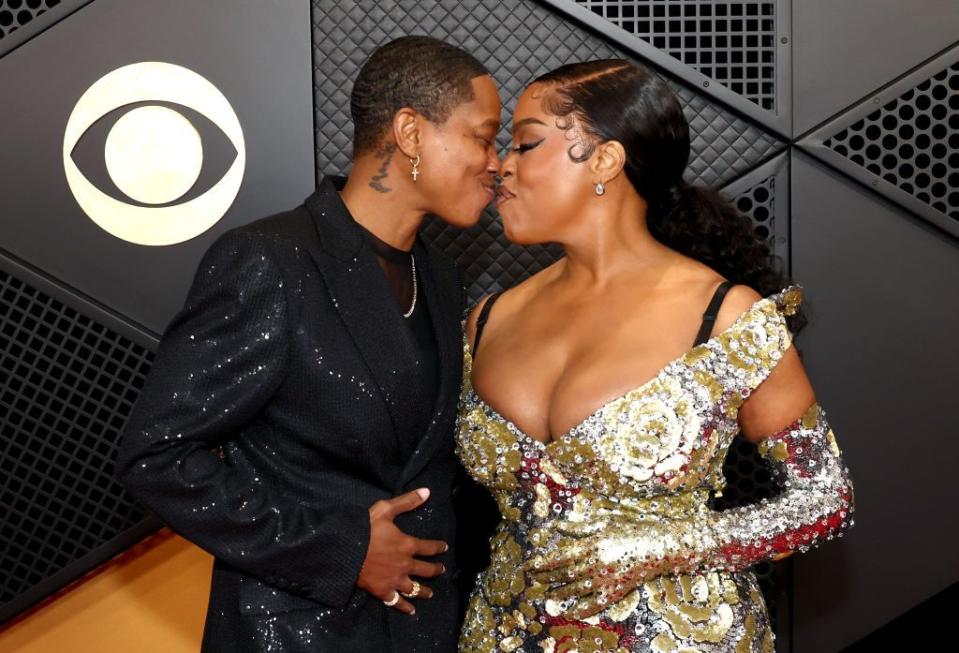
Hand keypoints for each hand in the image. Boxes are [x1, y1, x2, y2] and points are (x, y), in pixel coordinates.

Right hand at [357, 488, 447, 614]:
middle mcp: (405, 564)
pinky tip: (411, 610)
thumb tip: (427, 492)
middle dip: (435, 570)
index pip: (429, 547)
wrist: (345, 550)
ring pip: (415, 588)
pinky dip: (405, 607)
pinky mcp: (383, 591)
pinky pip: (397, 602)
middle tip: (441, 570)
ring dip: (424, 591)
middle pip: (426, 570)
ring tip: (430, 593)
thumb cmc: (364, 528)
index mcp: (407, 545)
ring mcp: (395, 580)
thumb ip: (407, 502)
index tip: (444, 548)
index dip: (438, 547)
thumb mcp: (385, 510)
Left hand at [525, 519, 698, 619]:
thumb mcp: (604, 523)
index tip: (528, 565)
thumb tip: (556, 527)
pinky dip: (580, 609)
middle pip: (564, 574)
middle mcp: (597, 564)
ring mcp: (607, 579)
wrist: (660, 544)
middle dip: (545, 577)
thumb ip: (578, 528)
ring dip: (558, 592)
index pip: (560, 557)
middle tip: (531, 579)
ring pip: (576, 589)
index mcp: (592, 545)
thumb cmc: (631, 529)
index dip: (542, 562)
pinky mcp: (617, 591)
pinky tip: (568, 611)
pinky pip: (595, 604)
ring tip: (546, 593)